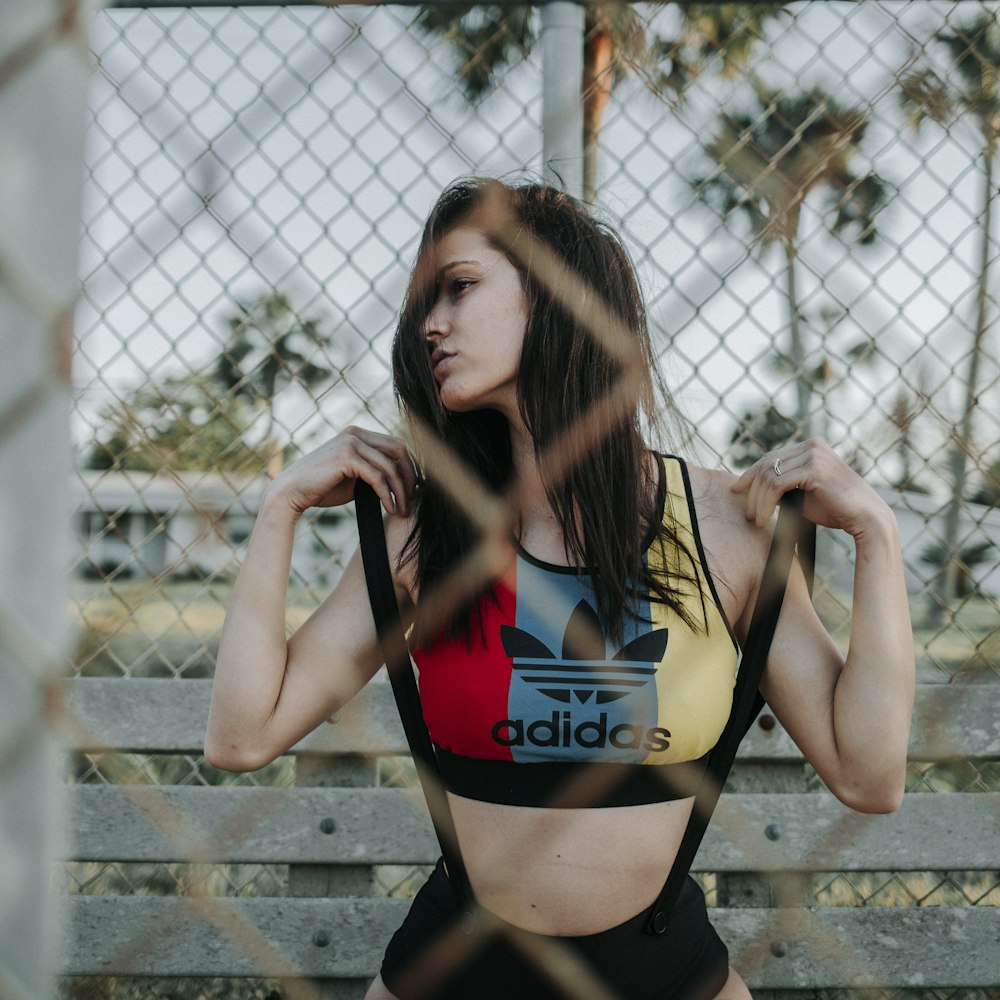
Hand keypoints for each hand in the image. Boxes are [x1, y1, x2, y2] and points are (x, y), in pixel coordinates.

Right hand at [267, 427, 417, 517]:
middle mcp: (356, 433)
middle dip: (410, 476)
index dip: (411, 466)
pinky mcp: (346, 457)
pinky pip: (377, 477)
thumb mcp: (355, 477)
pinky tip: (390, 508)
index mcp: (358, 434)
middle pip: (399, 450)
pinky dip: (387, 494)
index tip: (417, 488)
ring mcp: (351, 442)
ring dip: (401, 490)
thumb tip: (403, 480)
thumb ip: (375, 472)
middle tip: (414, 499)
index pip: (396, 445)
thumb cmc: (323, 488)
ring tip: (403, 510)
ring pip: (390, 465)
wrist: (291, 492)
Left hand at [732, 438, 890, 537]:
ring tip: (755, 519)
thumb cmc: (837, 509)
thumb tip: (756, 488)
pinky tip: (764, 517)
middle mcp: (812, 445)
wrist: (867, 518)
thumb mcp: (806, 492)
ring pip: (768, 475)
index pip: (771, 457)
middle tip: (746, 511)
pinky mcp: (814, 469)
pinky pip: (776, 485)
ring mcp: (814, 455)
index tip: (737, 490)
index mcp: (811, 446)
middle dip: (750, 488)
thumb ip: (785, 484)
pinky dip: (765, 503)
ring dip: (757, 500)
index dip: (751, 474)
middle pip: (766, 464)